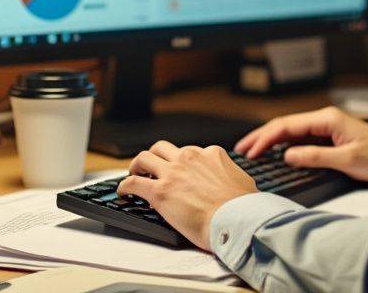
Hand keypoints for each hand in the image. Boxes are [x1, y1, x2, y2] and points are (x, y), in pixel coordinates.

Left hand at [118, 141, 256, 250]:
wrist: (235, 220)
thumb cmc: (243, 207)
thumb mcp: (243, 181)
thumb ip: (233, 176)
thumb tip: (235, 182)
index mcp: (211, 154)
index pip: (190, 152)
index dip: (182, 163)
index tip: (179, 172)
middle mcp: (190, 158)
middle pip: (162, 148)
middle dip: (155, 156)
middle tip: (151, 167)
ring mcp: (173, 173)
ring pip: (144, 158)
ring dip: (136, 165)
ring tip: (134, 173)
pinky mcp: (159, 191)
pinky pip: (133, 182)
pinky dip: (125, 186)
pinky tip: (124, 192)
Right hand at [235, 106, 367, 182]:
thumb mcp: (348, 160)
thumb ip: (316, 157)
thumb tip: (287, 155)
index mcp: (327, 119)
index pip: (287, 125)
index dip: (265, 138)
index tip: (249, 151)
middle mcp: (324, 119)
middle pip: (285, 125)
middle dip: (261, 136)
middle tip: (241, 150)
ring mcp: (327, 127)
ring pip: (291, 131)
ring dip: (271, 140)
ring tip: (252, 150)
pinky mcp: (330, 137)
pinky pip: (301, 138)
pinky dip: (284, 144)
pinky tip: (275, 153)